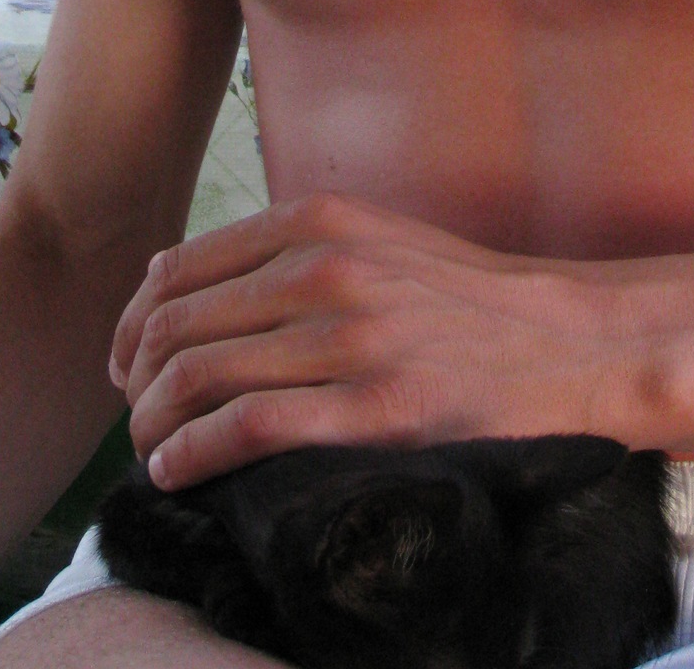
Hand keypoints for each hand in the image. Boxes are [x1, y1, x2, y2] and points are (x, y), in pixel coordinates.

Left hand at [108, 193, 639, 487]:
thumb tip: (169, 275)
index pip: (179, 270)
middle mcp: (324, 268)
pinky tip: (177, 472)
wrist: (567, 341)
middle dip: (136, 380)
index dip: (133, 323)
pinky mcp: (374, 407)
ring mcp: (349, 337)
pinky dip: (192, 453)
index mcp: (319, 221)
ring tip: (149, 450)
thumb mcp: (373, 239)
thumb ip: (284, 248)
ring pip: (200, 376)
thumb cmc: (463, 299)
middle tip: (134, 415)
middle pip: (177, 325)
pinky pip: (246, 427)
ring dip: (152, 424)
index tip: (127, 363)